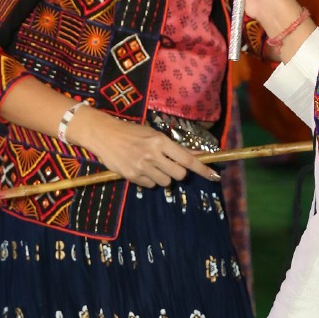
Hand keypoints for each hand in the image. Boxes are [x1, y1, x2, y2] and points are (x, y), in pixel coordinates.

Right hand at [70, 109, 216, 188]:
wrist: (103, 134)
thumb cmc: (131, 131)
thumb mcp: (153, 134)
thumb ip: (175, 147)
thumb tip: (198, 155)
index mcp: (160, 141)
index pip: (187, 159)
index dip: (203, 169)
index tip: (214, 176)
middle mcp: (153, 154)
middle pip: (179, 175)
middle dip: (178, 173)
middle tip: (170, 166)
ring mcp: (142, 167)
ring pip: (165, 183)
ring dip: (163, 177)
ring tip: (152, 166)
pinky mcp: (132, 176)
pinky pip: (150, 185)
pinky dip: (149, 180)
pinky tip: (141, 169)